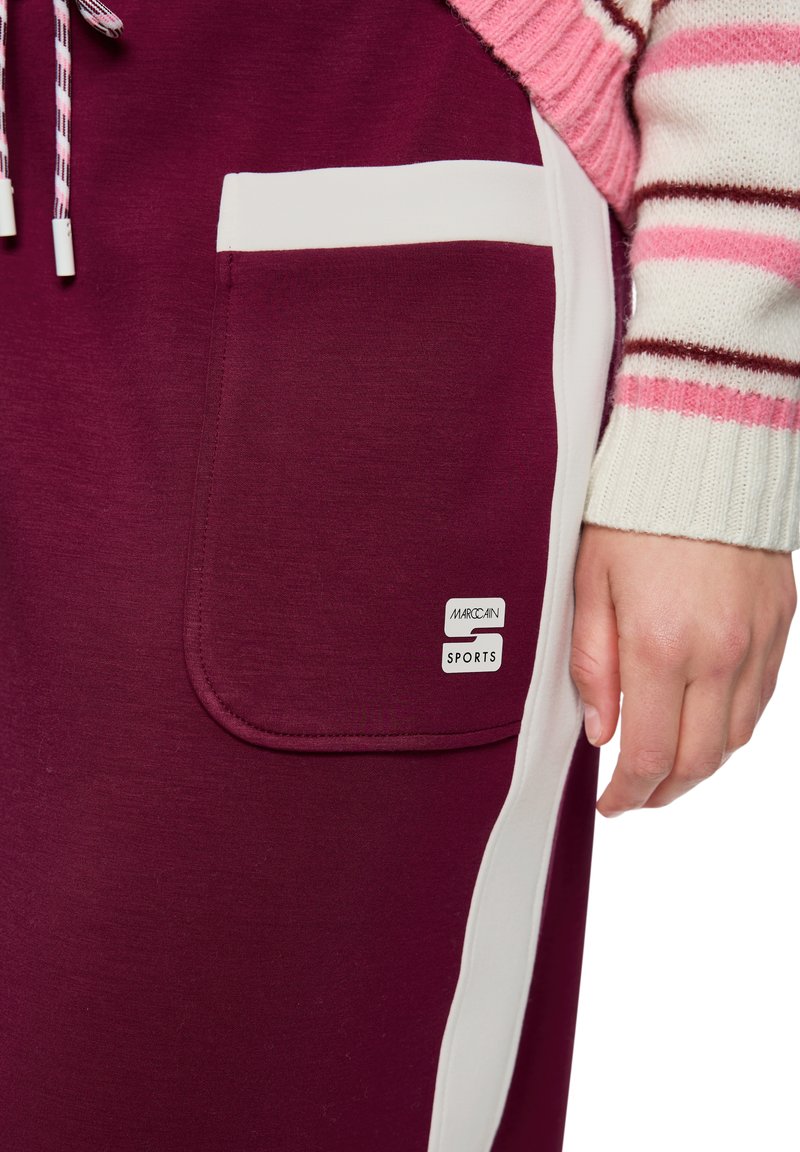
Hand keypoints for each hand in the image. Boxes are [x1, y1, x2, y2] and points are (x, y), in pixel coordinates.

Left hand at [570, 524, 796, 816]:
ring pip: (734, 739)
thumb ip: (593, 664)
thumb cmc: (635, 510)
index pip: (651, 754)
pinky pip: (760, 701)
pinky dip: (730, 729)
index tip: (612, 802)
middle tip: (635, 795)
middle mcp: (717, 653)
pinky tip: (704, 725)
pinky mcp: (780, 627)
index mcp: (660, 645)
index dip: (629, 793)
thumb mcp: (589, 583)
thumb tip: (601, 731)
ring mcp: (756, 642)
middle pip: (699, 761)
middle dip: (663, 792)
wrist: (705, 454)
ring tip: (666, 766)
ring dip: (699, 766)